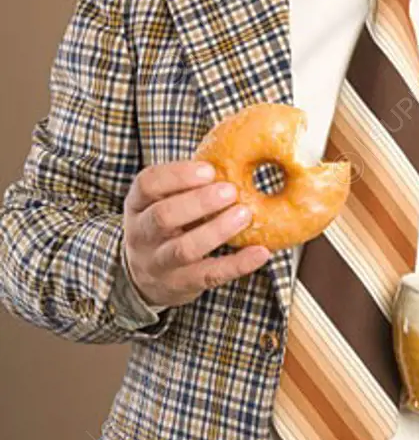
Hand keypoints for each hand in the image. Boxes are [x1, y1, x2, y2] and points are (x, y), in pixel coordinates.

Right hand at [123, 161, 270, 308]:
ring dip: (216, 230)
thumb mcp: (161, 202)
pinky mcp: (181, 284)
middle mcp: (141, 234)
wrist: (146, 279)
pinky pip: (210, 275)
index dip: (177, 175)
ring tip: (245, 214)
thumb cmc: (165, 228)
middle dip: (198, 202)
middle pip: (163, 216)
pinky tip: (261, 253)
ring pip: (184, 248)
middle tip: (230, 191)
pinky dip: (237, 264)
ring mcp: (159, 262)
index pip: (147, 184)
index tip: (209, 170)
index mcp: (137, 205)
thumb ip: (185, 184)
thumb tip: (233, 154)